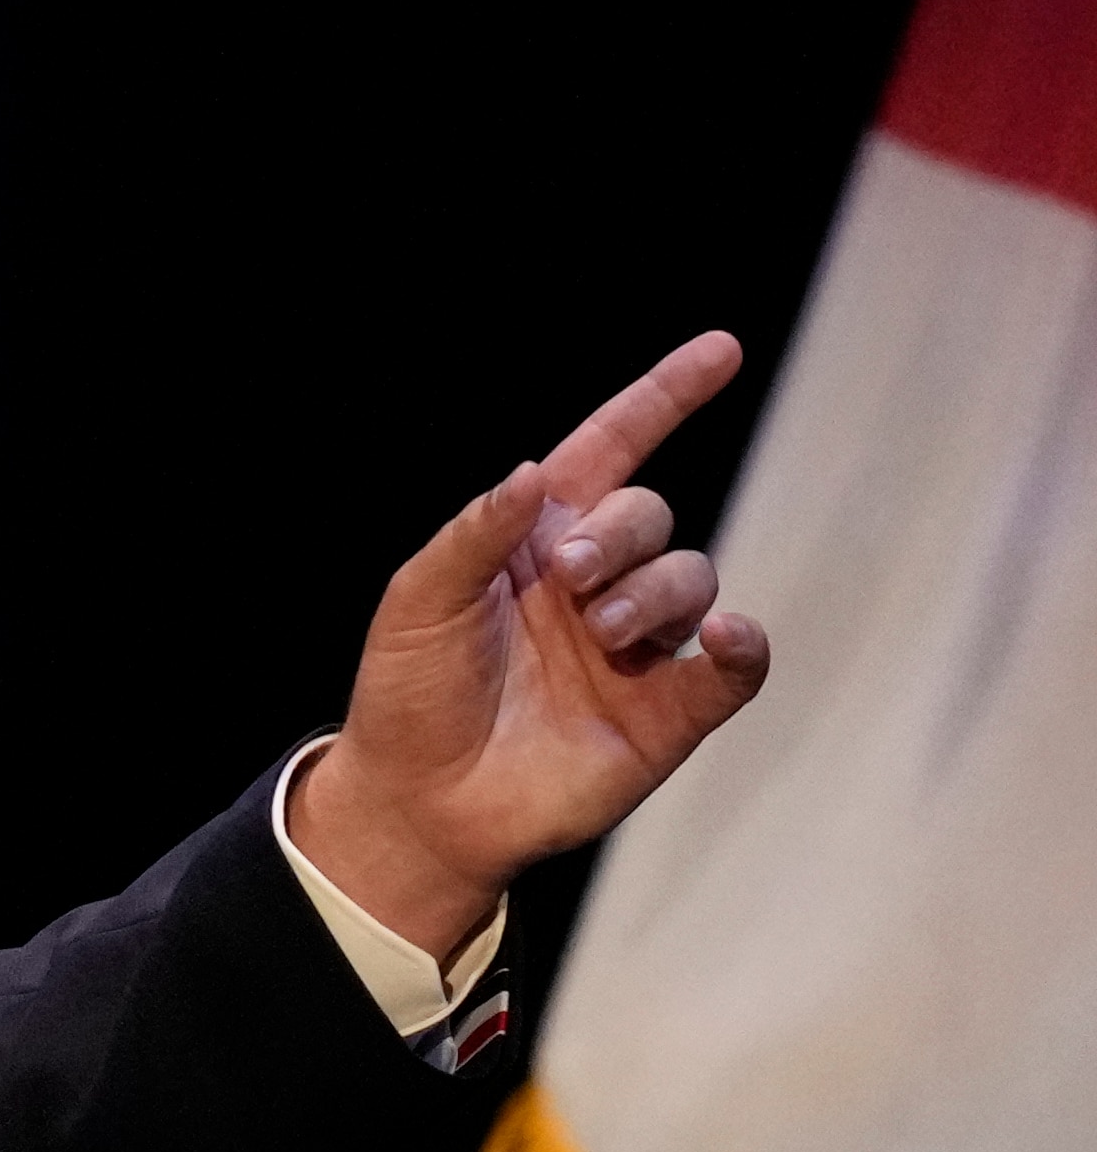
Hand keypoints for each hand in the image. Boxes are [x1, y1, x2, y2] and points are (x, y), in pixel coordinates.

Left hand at [291, 333, 774, 958]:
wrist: (420, 801)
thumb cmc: (410, 691)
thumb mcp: (420, 599)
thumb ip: (476, 534)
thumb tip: (532, 471)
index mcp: (536, 539)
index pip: (613, 449)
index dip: (664, 399)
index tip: (720, 350)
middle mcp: (597, 583)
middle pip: (651, 515)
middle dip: (620, 532)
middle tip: (569, 577)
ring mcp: (638, 646)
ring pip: (693, 577)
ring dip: (656, 588)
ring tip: (602, 624)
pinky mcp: (671, 711)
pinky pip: (734, 664)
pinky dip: (742, 643)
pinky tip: (725, 635)